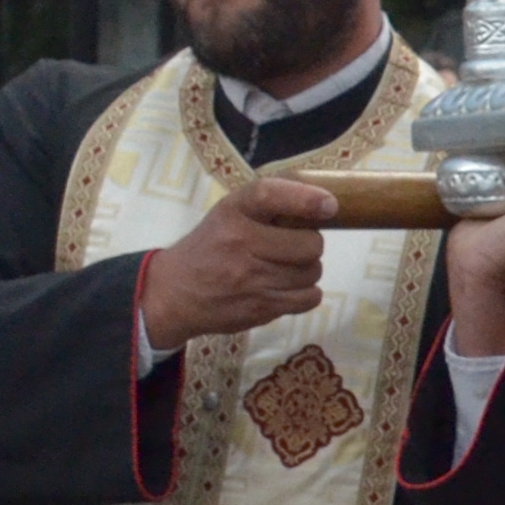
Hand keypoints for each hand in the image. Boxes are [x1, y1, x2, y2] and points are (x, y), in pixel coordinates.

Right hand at [138, 174, 338, 352]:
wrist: (174, 294)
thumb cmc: (210, 247)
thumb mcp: (228, 214)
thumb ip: (269, 203)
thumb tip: (325, 201)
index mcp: (232, 212)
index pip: (269, 195)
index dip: (305, 199)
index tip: (330, 206)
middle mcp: (240, 243)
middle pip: (310, 244)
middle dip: (308, 245)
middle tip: (292, 247)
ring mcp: (251, 280)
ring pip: (312, 272)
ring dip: (306, 270)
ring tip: (284, 268)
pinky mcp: (260, 309)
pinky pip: (309, 298)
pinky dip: (306, 294)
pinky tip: (286, 288)